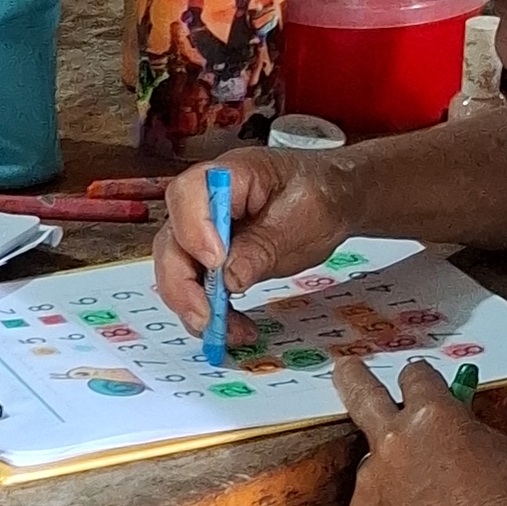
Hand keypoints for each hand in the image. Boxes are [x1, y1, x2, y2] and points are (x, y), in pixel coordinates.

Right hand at [154, 149, 346, 332]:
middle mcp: (205, 203)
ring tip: (229, 331)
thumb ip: (265, 245)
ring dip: (196, 307)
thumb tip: (229, 279)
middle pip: (172, 240)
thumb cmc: (320, 196)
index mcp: (230, 175)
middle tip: (207, 317)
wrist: (334, 200)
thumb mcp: (303, 218)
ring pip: (178, 271)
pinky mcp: (211, 260)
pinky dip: (211, 314)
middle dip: (182, 284)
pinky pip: (197, 288)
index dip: (193, 230)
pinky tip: (235, 328)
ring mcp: (204, 232)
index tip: (215, 263)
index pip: (188, 194)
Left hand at [331, 358, 506, 505]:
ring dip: (390, 476)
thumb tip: (447, 418)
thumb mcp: (495, 449)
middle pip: (360, 395)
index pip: (413, 377)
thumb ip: (460, 426)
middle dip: (352, 378)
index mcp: (430, 417)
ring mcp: (369, 486)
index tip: (413, 382)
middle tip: (345, 370)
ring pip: (373, 467)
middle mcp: (391, 445)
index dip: (419, 381)